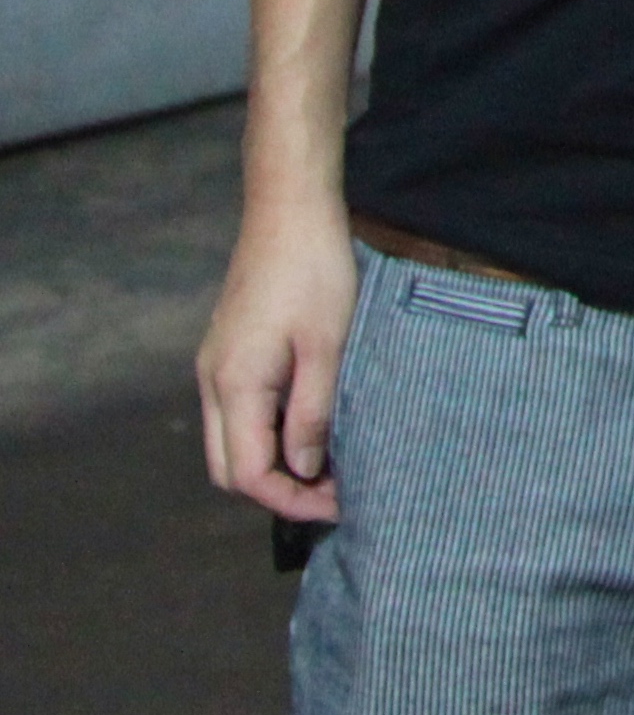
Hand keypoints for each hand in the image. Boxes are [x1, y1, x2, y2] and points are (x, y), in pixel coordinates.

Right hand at [197, 198, 356, 524]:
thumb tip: (303, 470)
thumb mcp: (327, 345)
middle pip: (230, 468)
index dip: (290, 500)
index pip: (248, 474)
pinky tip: (311, 427)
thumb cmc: (314, 271)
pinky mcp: (229, 352)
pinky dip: (268, 434)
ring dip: (273, 462)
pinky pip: (238, 413)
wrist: (289, 211)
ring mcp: (216, 367)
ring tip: (330, 464)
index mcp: (234, 385)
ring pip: (231, 442)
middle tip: (335, 491)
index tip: (339, 504)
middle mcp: (213, 382)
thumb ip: (312, 413)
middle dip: (278, 490)